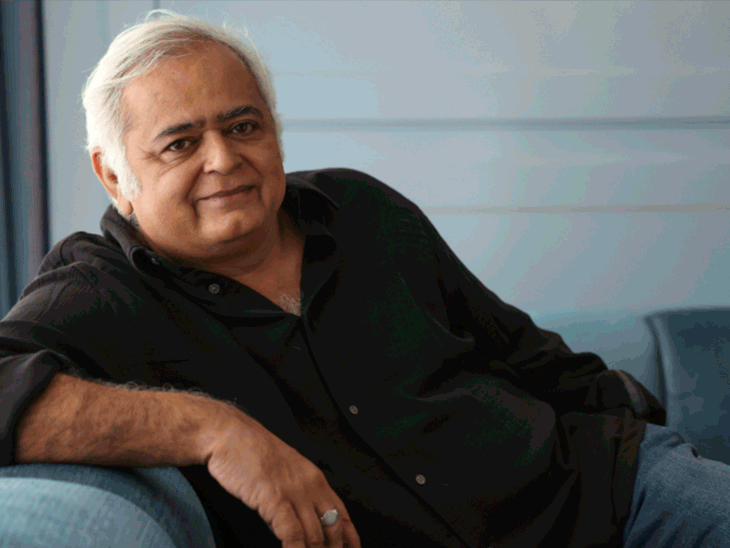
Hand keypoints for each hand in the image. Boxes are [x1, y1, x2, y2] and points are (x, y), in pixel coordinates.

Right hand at [205, 417, 360, 547]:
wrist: (229, 434)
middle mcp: (310, 486)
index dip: (349, 538)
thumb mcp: (285, 469)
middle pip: (332, 528)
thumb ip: (296, 491)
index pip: (342, 514)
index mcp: (315, 477)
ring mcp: (294, 493)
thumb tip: (300, 518)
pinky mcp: (274, 500)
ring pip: (315, 536)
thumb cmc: (251, 451)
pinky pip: (293, 534)